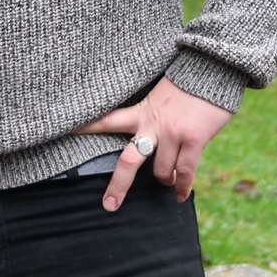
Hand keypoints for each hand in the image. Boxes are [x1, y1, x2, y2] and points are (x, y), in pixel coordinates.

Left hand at [74, 77, 230, 210]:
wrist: (211, 71)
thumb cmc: (185, 83)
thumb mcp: (158, 94)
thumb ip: (149, 115)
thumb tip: (146, 137)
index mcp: (141, 111)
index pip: (107, 121)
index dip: (86, 128)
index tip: (65, 133)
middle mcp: (153, 125)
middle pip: (129, 162)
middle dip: (119, 186)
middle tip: (109, 205)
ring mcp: (172, 134)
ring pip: (161, 172)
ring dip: (165, 181)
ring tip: (168, 182)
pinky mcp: (193, 140)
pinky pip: (185, 173)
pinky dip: (182, 187)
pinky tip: (179, 195)